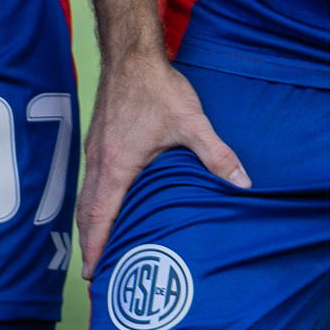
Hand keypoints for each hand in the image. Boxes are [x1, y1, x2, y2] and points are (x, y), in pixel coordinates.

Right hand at [73, 49, 247, 277]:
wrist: (131, 56)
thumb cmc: (157, 89)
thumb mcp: (192, 123)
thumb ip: (217, 156)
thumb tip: (243, 184)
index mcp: (117, 166)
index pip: (100, 216)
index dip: (96, 247)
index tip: (92, 274)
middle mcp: (99, 161)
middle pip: (86, 212)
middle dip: (89, 244)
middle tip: (94, 273)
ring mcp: (95, 150)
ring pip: (86, 196)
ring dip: (90, 224)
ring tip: (98, 246)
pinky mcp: (99, 140)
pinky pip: (90, 180)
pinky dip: (93, 202)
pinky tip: (107, 204)